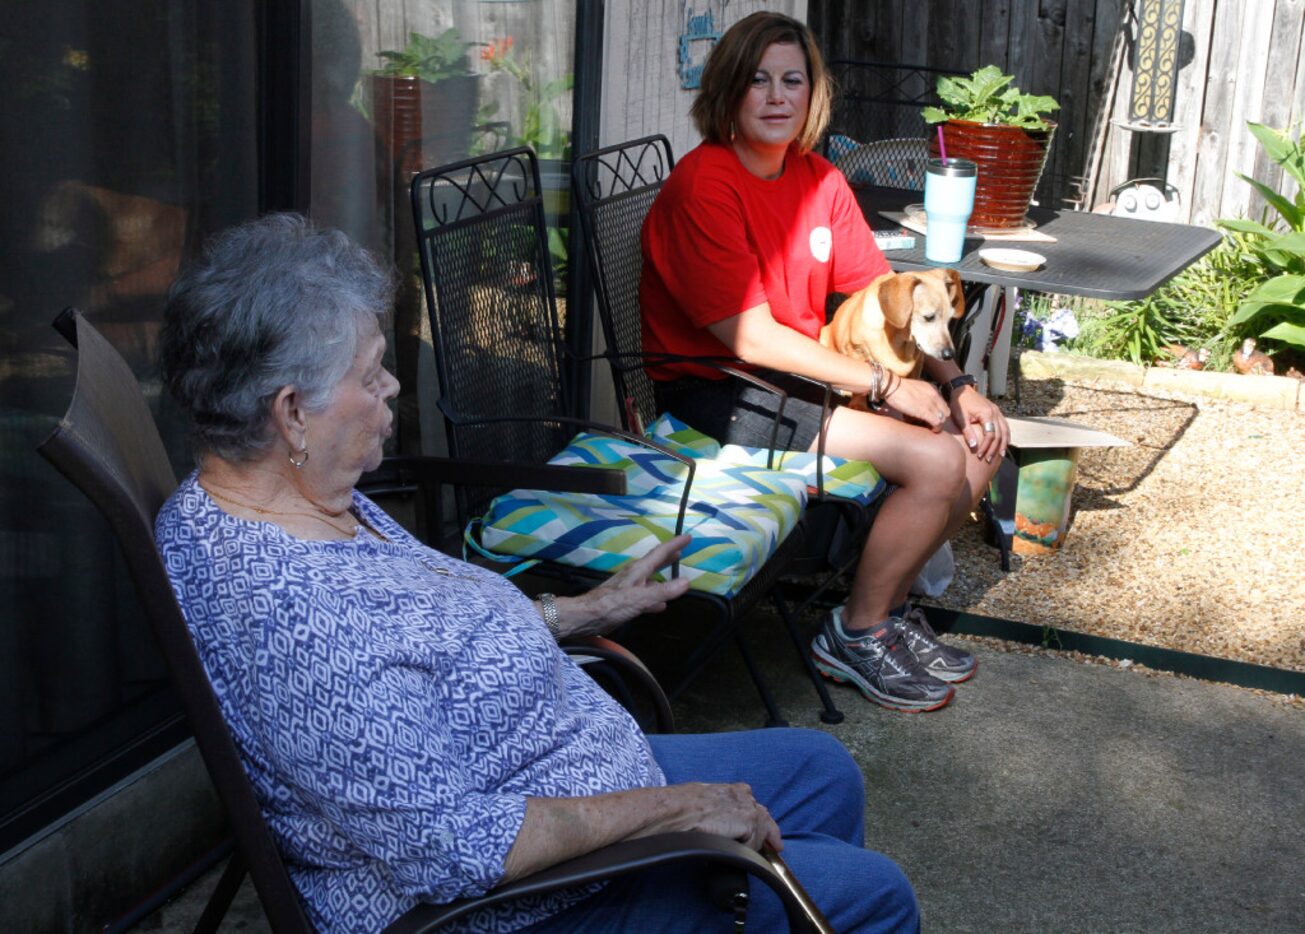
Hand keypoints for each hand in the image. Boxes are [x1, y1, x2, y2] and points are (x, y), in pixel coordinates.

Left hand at [556, 534, 692, 636]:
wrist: (586, 617)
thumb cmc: (612, 605)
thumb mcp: (640, 598)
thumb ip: (663, 591)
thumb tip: (686, 581)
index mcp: (639, 570)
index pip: (660, 553)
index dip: (674, 544)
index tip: (687, 537)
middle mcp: (635, 576)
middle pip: (654, 563)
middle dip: (668, 557)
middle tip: (680, 551)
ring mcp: (629, 588)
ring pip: (650, 579)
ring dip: (662, 577)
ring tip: (674, 578)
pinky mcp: (625, 602)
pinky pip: (646, 595)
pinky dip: (655, 597)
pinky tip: (660, 605)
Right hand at [658, 782, 783, 852]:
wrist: (675, 809)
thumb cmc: (680, 806)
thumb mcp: (703, 800)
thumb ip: (719, 807)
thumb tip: (720, 820)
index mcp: (733, 789)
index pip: (754, 806)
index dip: (760, 821)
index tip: (766, 833)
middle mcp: (743, 795)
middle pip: (764, 818)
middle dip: (769, 833)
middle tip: (775, 847)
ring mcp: (748, 807)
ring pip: (761, 831)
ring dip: (754, 844)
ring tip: (745, 854)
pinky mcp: (748, 821)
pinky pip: (754, 842)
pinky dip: (746, 850)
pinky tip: (734, 852)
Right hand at [884, 376, 949, 432]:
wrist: (892, 386)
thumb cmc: (898, 388)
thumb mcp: (915, 388)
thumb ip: (921, 395)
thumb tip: (919, 405)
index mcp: (933, 389)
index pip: (943, 404)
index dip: (938, 412)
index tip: (931, 416)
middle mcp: (935, 395)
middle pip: (946, 412)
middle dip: (940, 419)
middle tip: (930, 422)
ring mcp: (931, 403)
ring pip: (943, 419)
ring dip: (937, 424)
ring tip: (928, 426)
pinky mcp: (925, 412)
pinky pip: (937, 423)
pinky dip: (935, 428)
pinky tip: (929, 429)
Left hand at [951, 386, 1008, 461]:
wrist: (962, 390)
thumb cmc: (960, 404)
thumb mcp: (961, 418)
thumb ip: (968, 432)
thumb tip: (974, 447)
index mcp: (987, 414)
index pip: (990, 434)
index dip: (986, 446)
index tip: (980, 455)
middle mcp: (995, 413)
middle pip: (999, 434)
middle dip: (994, 448)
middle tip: (989, 459)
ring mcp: (997, 412)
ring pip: (1005, 430)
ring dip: (1003, 444)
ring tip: (1000, 455)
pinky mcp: (996, 412)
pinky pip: (1005, 425)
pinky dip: (1006, 435)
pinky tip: (1004, 443)